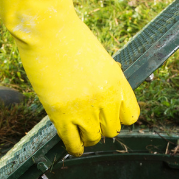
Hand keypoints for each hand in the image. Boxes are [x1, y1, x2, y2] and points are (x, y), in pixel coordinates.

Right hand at [0, 0, 138, 154]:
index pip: (131, 116)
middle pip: (112, 130)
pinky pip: (73, 142)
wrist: (48, 30)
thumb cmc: (69, 38)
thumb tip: (106, 96)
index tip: (109, 115)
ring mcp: (84, 108)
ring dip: (88, 136)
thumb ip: (106, 79)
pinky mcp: (62, 115)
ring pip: (94, 138)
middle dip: (102, 126)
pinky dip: (75, 147)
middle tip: (90, 121)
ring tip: (80, 131)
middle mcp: (105, 98)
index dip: (119, 117)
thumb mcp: (99, 58)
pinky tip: (73, 146)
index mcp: (117, 82)